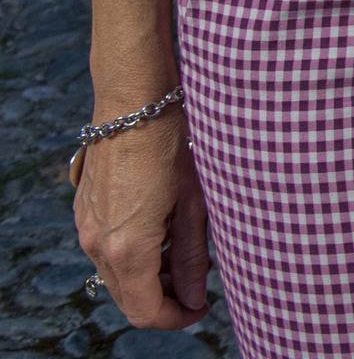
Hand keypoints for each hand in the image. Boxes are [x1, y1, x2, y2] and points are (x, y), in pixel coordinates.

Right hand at [72, 106, 209, 328]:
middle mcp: (96, 244)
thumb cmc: (174, 145)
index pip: (145, 311)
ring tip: (187, 247)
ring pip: (116, 273)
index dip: (177, 318)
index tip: (203, 306)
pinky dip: (133, 252)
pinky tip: (163, 227)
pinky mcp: (84, 210)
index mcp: (126, 248)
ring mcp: (85, 227)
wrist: (135, 101)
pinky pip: (106, 248)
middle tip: (201, 278)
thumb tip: (193, 298)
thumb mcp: (195, 203)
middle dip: (165, 297)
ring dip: (149, 274)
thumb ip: (191, 257)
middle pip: (128, 296)